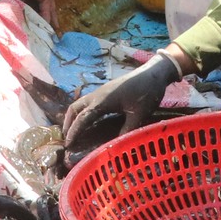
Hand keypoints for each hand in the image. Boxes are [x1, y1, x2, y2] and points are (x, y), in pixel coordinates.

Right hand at [60, 52, 178, 153]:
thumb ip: (127, 129)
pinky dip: (82, 111)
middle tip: (67, 139)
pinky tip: (88, 120)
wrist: (153, 73)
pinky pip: (87, 102)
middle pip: (75, 109)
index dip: (74, 132)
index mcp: (102, 101)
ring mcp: (100, 92)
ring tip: (73, 131)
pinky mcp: (106, 91)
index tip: (67, 145)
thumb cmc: (146, 92)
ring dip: (74, 117)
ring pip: (80, 104)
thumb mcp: (139, 113)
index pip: (82, 119)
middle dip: (68, 124)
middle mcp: (97, 95)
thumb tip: (117, 146)